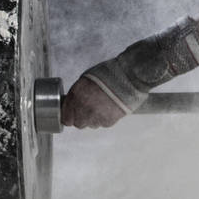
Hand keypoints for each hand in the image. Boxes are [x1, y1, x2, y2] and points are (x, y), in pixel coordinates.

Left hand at [59, 17, 198, 128]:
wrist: (132, 74)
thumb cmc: (110, 72)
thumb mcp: (88, 78)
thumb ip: (78, 93)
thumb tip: (71, 104)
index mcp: (77, 94)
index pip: (66, 116)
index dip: (69, 116)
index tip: (72, 114)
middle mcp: (85, 106)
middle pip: (78, 124)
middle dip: (81, 118)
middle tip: (88, 111)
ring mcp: (98, 114)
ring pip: (91, 125)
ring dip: (94, 118)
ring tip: (102, 107)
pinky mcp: (111, 120)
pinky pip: (103, 124)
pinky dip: (106, 118)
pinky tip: (110, 108)